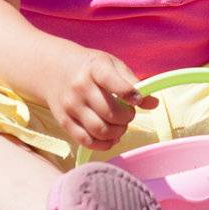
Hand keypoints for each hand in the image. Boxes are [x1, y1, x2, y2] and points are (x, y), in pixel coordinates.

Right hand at [42, 47, 157, 151]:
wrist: (55, 70)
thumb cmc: (91, 68)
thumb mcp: (112, 65)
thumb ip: (133, 83)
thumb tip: (153, 103)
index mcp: (96, 68)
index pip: (115, 83)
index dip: (131, 94)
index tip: (138, 100)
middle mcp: (81, 87)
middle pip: (110, 112)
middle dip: (127, 118)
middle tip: (129, 114)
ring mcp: (71, 105)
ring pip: (99, 129)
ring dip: (117, 132)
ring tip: (120, 126)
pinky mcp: (64, 121)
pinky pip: (85, 140)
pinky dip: (103, 144)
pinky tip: (110, 137)